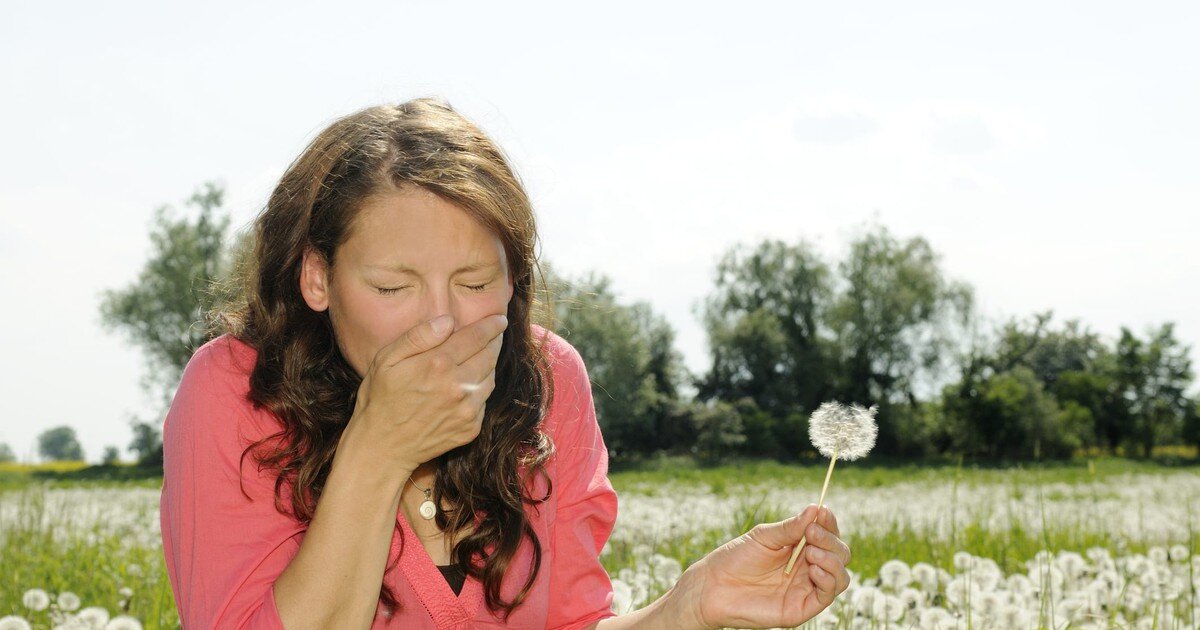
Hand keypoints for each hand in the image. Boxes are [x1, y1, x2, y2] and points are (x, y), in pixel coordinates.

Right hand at [342, 313, 507, 471]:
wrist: (382, 447)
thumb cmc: (380, 399)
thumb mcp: (386, 360)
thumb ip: (419, 337)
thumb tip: (448, 320)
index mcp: (438, 364)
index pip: (476, 337)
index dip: (491, 325)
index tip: (500, 318)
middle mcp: (458, 386)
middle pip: (490, 355)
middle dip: (495, 341)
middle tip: (496, 333)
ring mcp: (467, 410)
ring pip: (491, 378)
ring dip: (490, 365)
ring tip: (482, 356)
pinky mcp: (471, 428)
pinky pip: (485, 401)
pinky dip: (481, 389)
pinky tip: (469, 385)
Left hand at [679, 504, 850, 628]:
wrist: (714, 586)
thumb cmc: (736, 558)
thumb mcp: (764, 536)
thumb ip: (790, 528)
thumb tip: (815, 509)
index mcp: (800, 547)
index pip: (827, 534)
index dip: (829, 523)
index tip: (823, 511)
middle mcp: (808, 567)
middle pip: (839, 554)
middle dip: (830, 541)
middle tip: (812, 533)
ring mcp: (806, 588)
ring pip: (840, 575)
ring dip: (832, 560)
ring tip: (811, 552)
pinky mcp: (802, 607)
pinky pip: (827, 595)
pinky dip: (827, 580)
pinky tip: (813, 569)